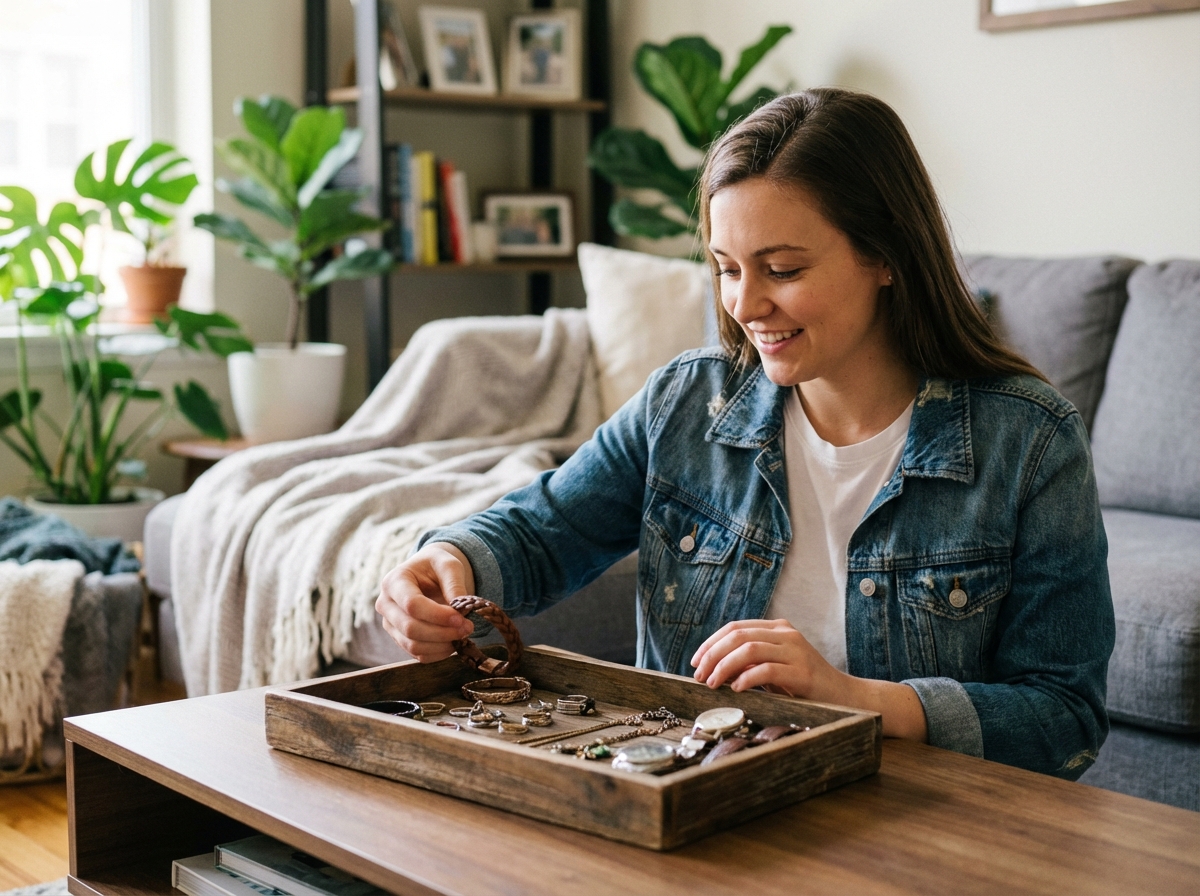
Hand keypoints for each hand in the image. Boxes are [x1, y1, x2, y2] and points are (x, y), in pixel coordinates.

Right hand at [375, 542, 475, 661]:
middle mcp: (386, 605)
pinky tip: (454, 642)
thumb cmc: (436, 566)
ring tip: (464, 634)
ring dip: (442, 644)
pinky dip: (439, 653)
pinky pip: (418, 655)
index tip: (461, 618)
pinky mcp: (400, 639)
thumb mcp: (448, 564)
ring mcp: (391, 624)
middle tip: (468, 627)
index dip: (437, 615)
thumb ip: (454, 584)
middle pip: (410, 628)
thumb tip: (460, 610)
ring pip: (413, 645)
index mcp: (394, 581)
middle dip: (442, 632)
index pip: (411, 604)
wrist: (428, 575)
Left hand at [690, 618, 928, 740]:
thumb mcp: (774, 669)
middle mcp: (786, 634)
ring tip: (712, 683)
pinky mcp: (803, 672)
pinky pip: (767, 670)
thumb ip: (749, 663)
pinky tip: (736, 689)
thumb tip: (712, 669)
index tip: (695, 662)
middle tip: (699, 675)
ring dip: (724, 666)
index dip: (711, 643)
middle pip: (738, 635)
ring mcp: (796, 651)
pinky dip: (746, 678)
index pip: (735, 627)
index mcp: (778, 628)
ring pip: (749, 649)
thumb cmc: (805, 686)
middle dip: (713, 655)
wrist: (846, 697)